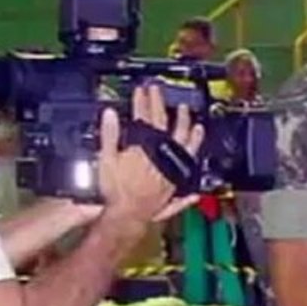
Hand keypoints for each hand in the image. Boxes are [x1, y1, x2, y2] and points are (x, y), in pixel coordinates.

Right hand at [97, 84, 203, 226]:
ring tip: (196, 124)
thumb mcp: (106, 159)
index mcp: (147, 149)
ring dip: (192, 135)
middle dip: (163, 107)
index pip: (147, 119)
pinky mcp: (175, 188)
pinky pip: (188, 178)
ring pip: (186, 149)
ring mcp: (172, 173)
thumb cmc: (115, 190)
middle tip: (161, 94)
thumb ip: (109, 135)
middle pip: (167, 128)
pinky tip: (200, 173)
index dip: (144, 102)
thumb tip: (109, 113)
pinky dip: (194, 173)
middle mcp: (164, 159)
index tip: (143, 90)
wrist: (126, 215)